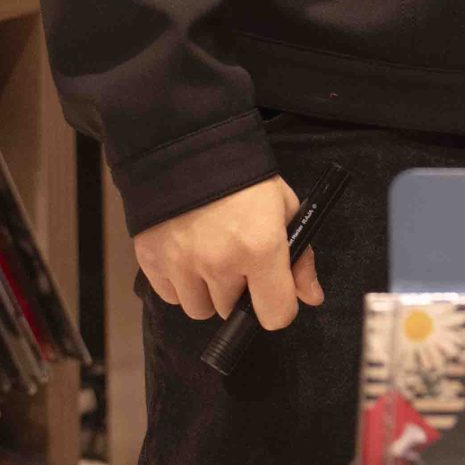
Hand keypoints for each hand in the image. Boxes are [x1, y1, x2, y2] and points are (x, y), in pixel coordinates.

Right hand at [133, 176, 325, 326]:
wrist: (188, 149)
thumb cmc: (246, 178)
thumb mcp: (284, 206)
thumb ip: (300, 256)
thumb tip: (312, 297)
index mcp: (260, 249)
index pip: (275, 315)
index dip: (278, 307)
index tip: (273, 292)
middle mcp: (220, 264)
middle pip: (232, 311)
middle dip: (238, 291)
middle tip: (237, 257)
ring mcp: (183, 266)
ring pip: (200, 309)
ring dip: (208, 291)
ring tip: (209, 254)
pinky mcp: (153, 263)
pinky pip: (171, 296)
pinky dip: (180, 284)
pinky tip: (187, 253)